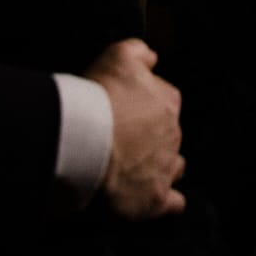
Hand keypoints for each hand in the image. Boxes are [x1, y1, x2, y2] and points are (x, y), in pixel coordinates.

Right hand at [86, 39, 184, 219]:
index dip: (142, 105)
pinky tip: (150, 197)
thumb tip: (151, 57)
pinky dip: (166, 200)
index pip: (165, 100)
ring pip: (173, 166)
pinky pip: (173, 203)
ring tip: (130, 169)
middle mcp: (174, 135)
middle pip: (167, 135)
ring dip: (158, 166)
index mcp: (168, 101)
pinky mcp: (155, 200)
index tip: (121, 111)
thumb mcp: (117, 55)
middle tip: (117, 140)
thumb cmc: (97, 98)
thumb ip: (139, 51)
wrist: (81, 141)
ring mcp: (166, 168)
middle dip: (147, 137)